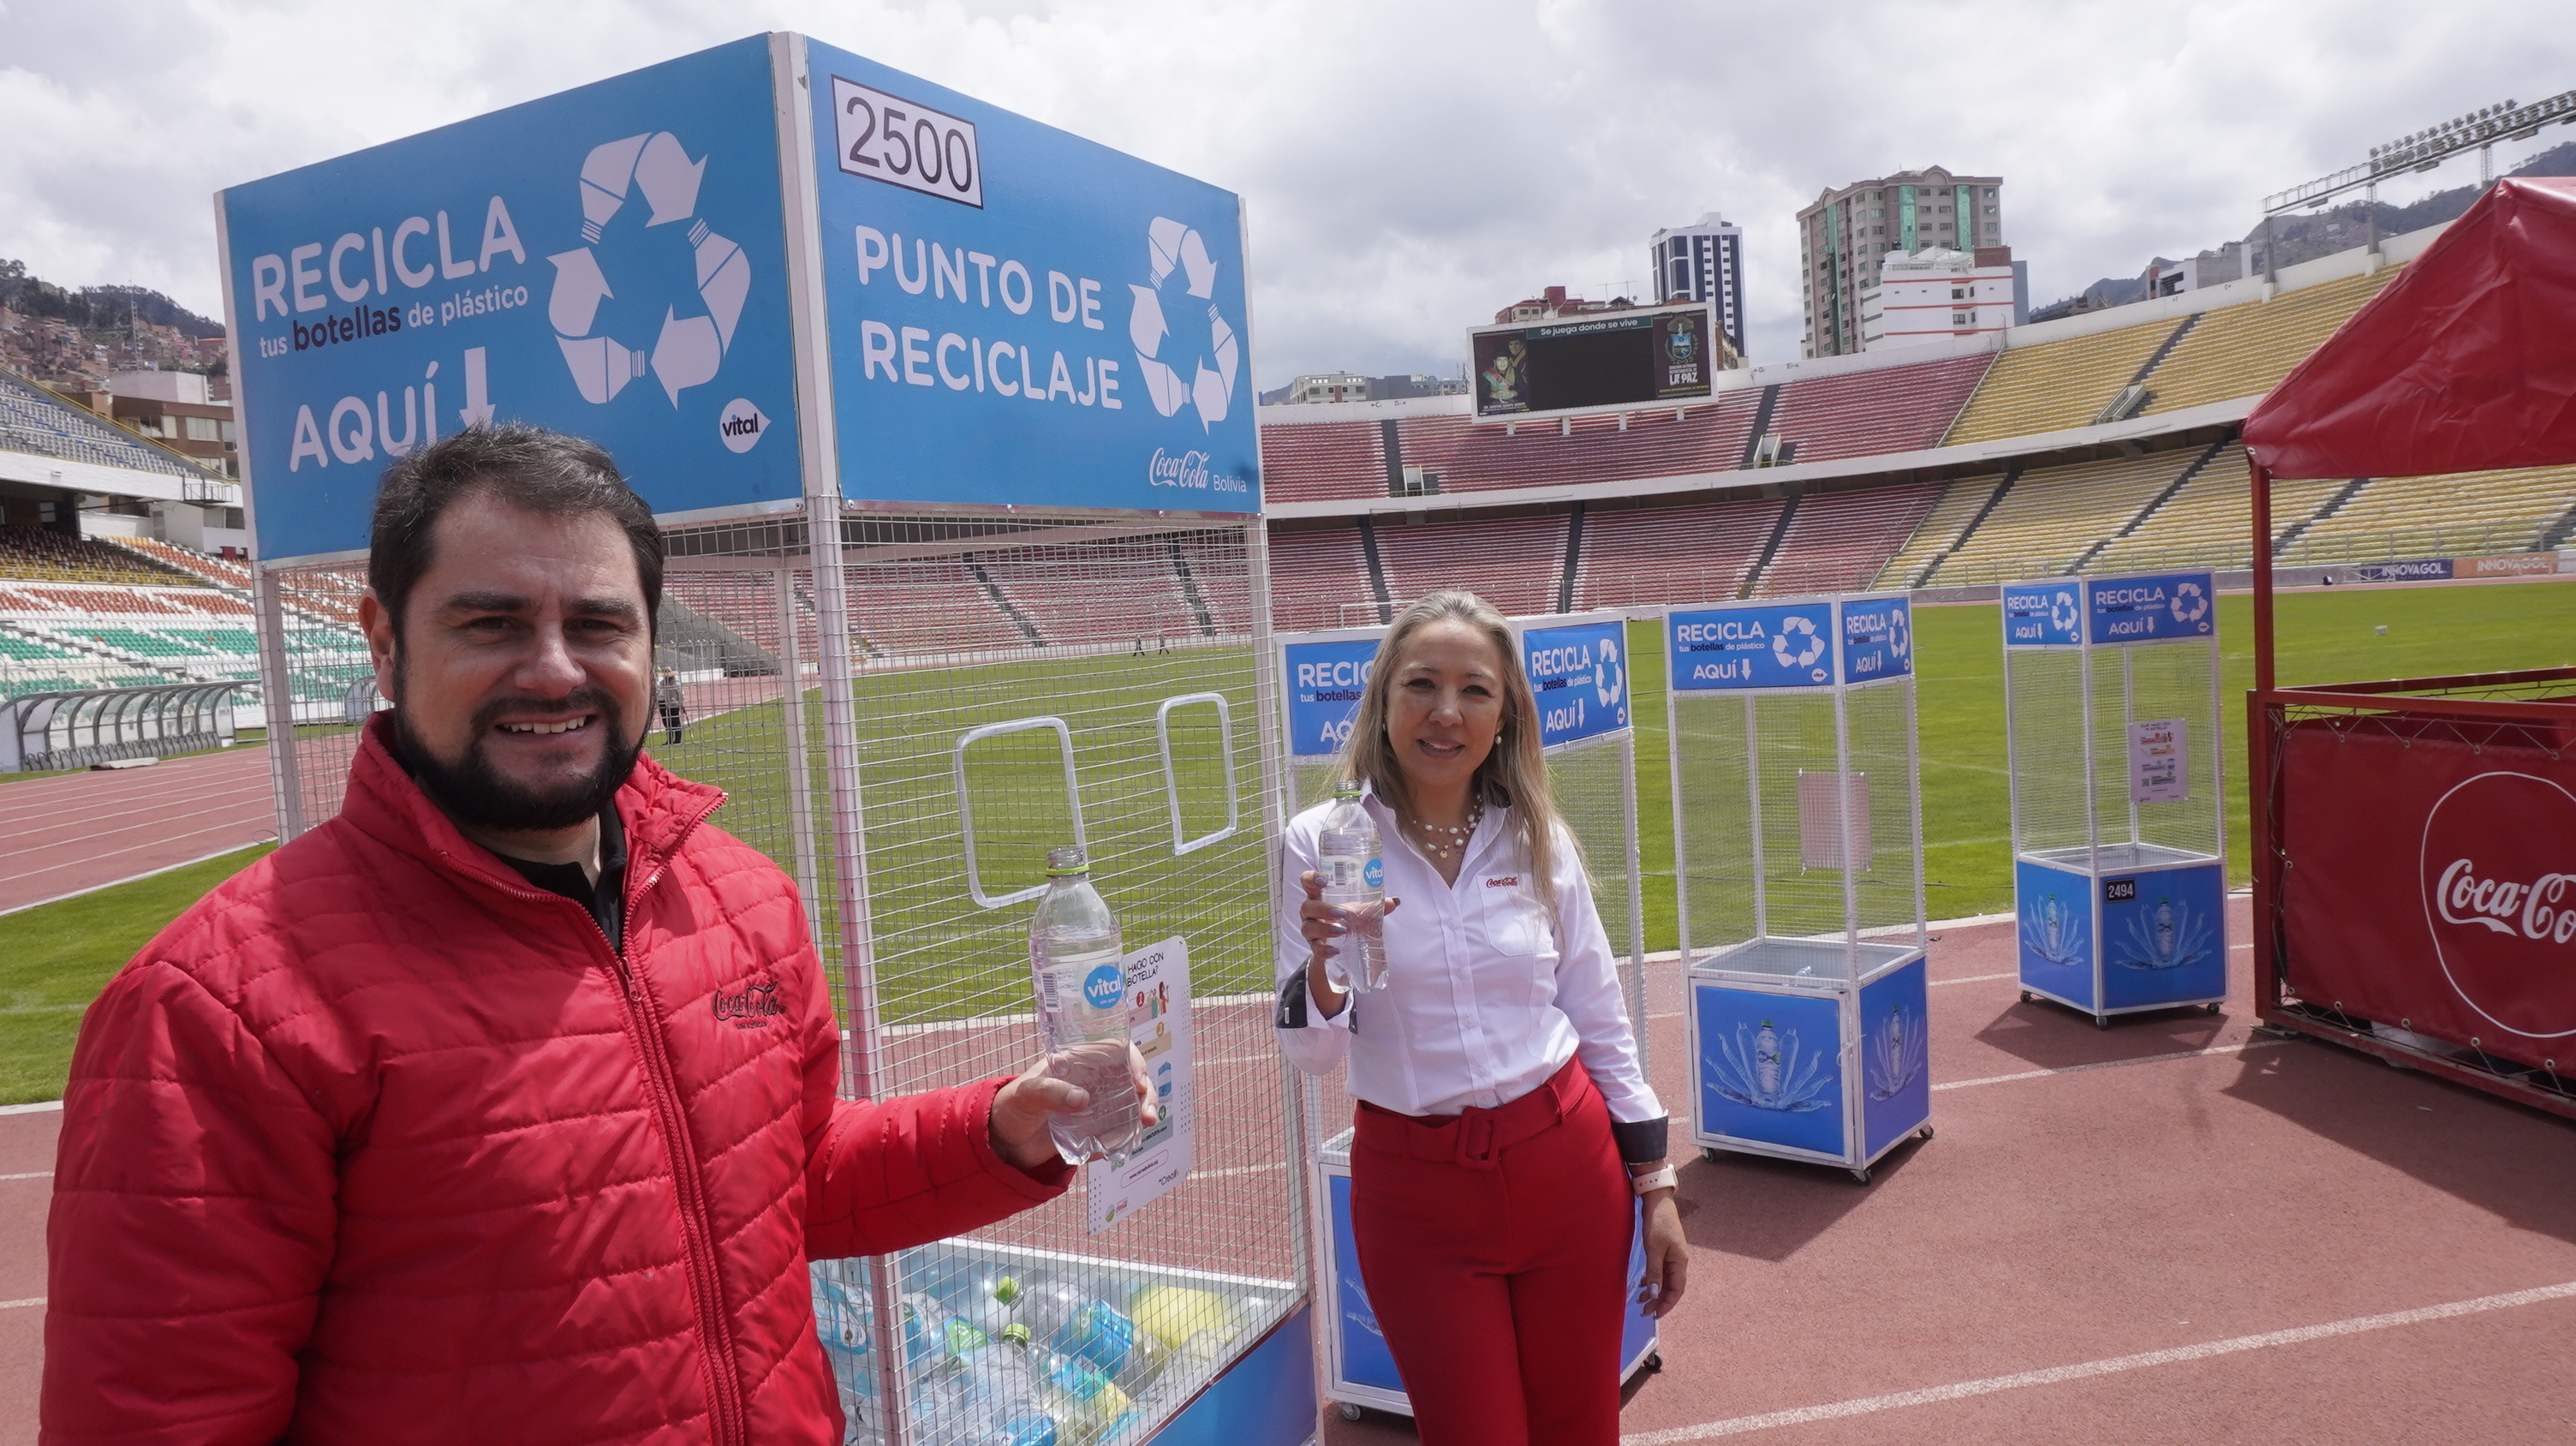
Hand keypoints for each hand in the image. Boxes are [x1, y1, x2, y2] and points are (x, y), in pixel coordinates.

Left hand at [988, 1045, 1157, 1172]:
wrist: (1003, 1142)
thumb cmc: (1012, 1105)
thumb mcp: (1027, 1093)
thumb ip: (1051, 1093)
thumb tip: (1083, 1100)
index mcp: (1079, 1062)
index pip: (1114, 1051)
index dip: (1132, 1060)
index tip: (1138, 1079)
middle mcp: (1092, 1081)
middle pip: (1130, 1078)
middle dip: (1146, 1092)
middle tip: (1147, 1111)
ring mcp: (1095, 1107)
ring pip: (1130, 1104)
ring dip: (1143, 1112)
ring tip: (1146, 1124)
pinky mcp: (1093, 1130)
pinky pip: (1117, 1130)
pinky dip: (1126, 1135)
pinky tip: (1125, 1143)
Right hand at [1297, 870, 1399, 1017]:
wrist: (1337, 943)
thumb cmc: (1345, 918)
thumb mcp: (1358, 910)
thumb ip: (1374, 906)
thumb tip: (1394, 902)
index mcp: (1318, 896)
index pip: (1307, 882)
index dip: (1311, 878)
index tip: (1325, 881)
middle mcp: (1310, 912)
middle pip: (1307, 906)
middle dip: (1323, 909)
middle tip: (1341, 913)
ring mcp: (1310, 929)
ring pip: (1308, 928)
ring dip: (1324, 928)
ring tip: (1341, 931)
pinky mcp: (1314, 946)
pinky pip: (1315, 949)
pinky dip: (1324, 950)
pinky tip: (1335, 951)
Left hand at [1636, 1175, 1687, 1318]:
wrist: (1658, 1201)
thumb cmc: (1657, 1223)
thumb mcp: (1654, 1249)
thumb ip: (1655, 1272)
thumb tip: (1655, 1295)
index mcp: (1680, 1262)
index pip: (1676, 1290)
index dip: (1666, 1305)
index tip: (1655, 1316)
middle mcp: (1679, 1262)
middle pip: (1671, 1288)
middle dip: (1659, 1301)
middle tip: (1644, 1311)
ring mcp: (1673, 1256)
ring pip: (1665, 1280)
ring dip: (1655, 1292)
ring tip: (1641, 1301)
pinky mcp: (1665, 1251)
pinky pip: (1661, 1271)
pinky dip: (1653, 1280)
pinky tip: (1643, 1285)